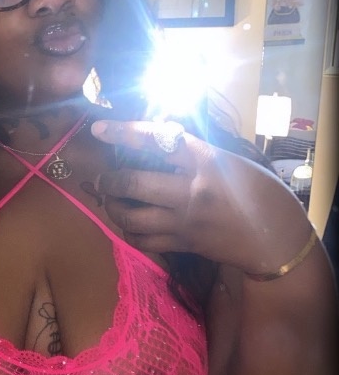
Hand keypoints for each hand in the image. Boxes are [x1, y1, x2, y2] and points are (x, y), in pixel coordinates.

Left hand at [91, 119, 311, 273]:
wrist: (274, 238)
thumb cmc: (260, 193)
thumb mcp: (230, 161)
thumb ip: (195, 153)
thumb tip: (160, 141)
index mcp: (205, 161)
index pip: (157, 140)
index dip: (124, 133)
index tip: (100, 130)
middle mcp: (190, 190)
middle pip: (133, 182)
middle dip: (108, 179)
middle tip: (100, 178)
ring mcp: (184, 221)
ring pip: (131, 216)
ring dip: (113, 207)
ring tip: (110, 201)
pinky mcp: (183, 244)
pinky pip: (143, 241)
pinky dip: (130, 232)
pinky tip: (129, 225)